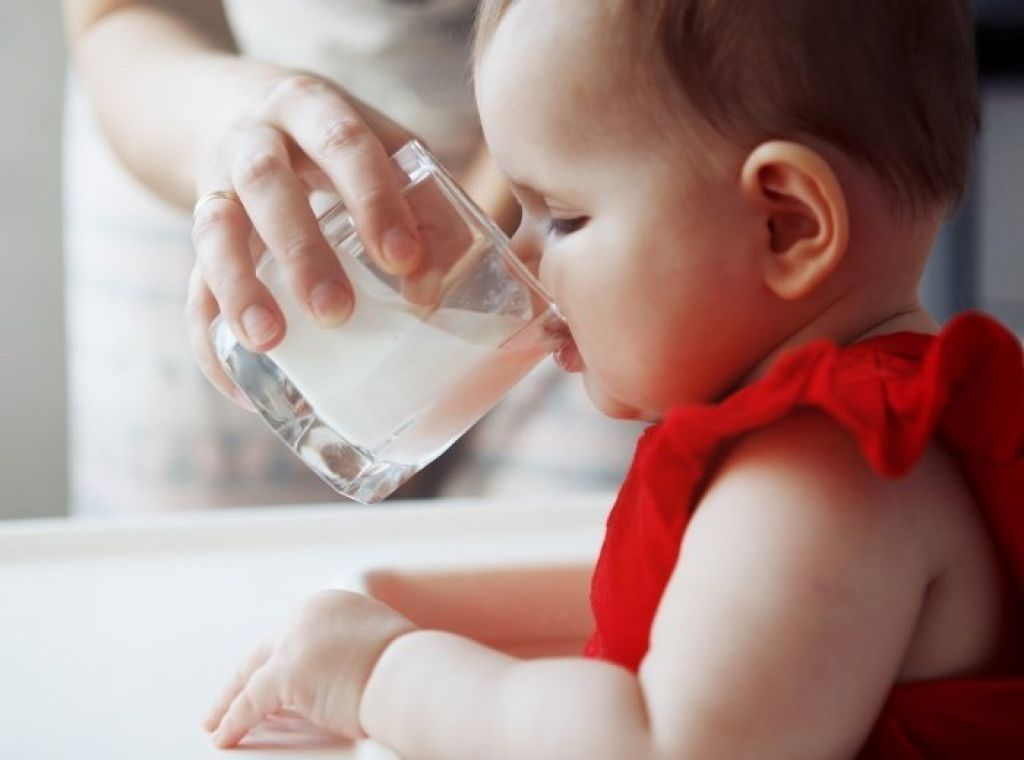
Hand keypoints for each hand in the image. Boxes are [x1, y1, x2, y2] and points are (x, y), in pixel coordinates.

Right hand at [186, 68, 424, 407]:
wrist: (227, 106)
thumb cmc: (331, 142)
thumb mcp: (377, 144)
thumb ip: (423, 202)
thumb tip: (440, 288)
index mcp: (309, 107)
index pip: (342, 143)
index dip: (372, 200)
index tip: (402, 259)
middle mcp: (253, 140)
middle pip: (267, 186)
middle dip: (302, 250)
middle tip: (337, 312)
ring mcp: (215, 186)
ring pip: (212, 232)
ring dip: (239, 289)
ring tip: (270, 342)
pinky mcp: (196, 235)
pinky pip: (192, 286)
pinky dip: (209, 339)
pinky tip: (240, 386)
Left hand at [203, 590, 416, 747]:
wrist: (413, 674)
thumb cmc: (409, 669)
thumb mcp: (375, 646)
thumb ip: (346, 652)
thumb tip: (333, 680)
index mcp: (330, 604)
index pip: (290, 635)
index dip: (272, 660)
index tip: (259, 678)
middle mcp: (308, 614)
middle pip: (263, 649)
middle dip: (242, 677)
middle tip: (226, 698)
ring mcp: (295, 640)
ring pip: (250, 675)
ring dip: (229, 701)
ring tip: (215, 720)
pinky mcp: (286, 672)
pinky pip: (250, 703)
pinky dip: (234, 721)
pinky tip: (225, 736)